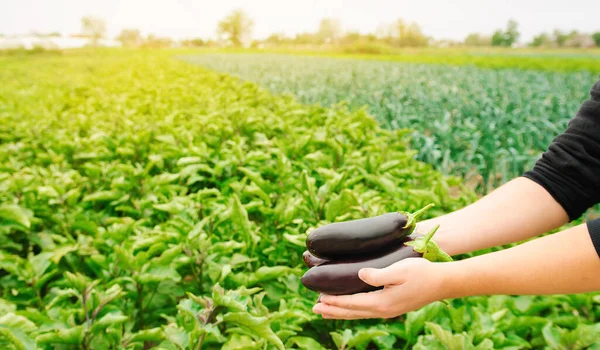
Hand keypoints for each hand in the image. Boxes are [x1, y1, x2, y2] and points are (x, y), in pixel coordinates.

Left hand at [312, 258, 451, 319]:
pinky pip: (367, 311)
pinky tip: (350, 308)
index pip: (352, 303)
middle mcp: (383, 310)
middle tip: (314, 309)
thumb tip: (359, 275)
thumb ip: (377, 275)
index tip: (319, 299)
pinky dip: (354, 310)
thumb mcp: (398, 270)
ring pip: (359, 313)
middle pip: (352, 312)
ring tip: (326, 311)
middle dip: (332, 310)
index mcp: (382, 302)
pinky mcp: (393, 307)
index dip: (335, 301)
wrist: (443, 282)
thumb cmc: (421, 273)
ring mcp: (388, 310)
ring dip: (341, 312)